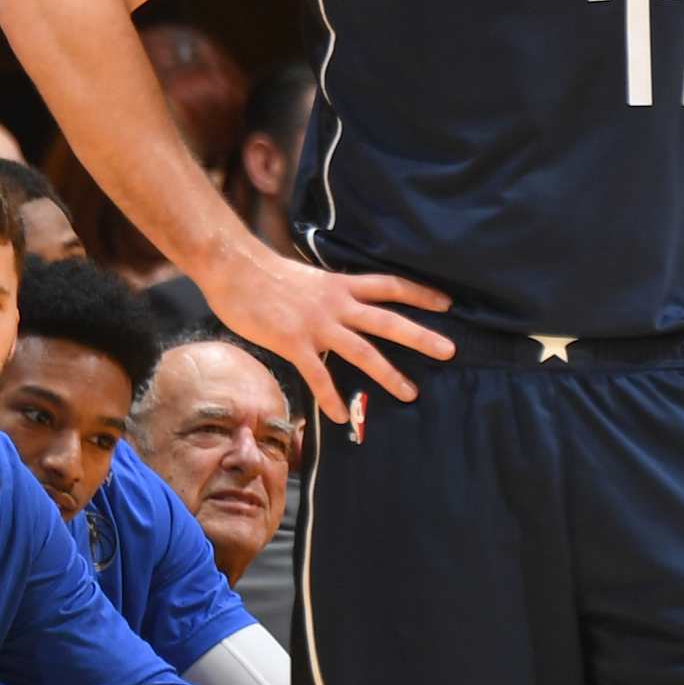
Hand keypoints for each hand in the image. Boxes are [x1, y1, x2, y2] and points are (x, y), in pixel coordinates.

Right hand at [204, 243, 453, 427]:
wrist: (233, 268)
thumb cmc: (267, 274)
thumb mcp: (310, 278)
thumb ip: (330, 294)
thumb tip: (342, 306)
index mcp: (341, 286)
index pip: (390, 286)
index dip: (419, 293)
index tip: (446, 303)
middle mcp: (337, 304)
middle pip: (388, 320)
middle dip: (421, 336)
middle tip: (450, 351)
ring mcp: (317, 324)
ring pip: (362, 351)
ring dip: (389, 374)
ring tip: (411, 394)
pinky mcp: (293, 342)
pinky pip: (318, 375)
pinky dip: (331, 397)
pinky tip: (341, 416)